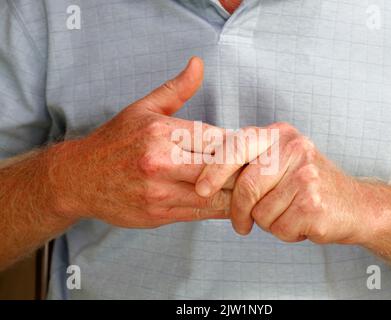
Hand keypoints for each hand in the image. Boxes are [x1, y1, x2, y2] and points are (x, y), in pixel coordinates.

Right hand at [51, 57, 233, 227]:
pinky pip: (201, 213)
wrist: (79, 179)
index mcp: (160, 133)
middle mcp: (161, 163)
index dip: (238, 143)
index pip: (216, 137)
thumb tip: (198, 64)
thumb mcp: (142, 109)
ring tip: (251, 186)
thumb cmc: (114, 142)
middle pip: (220, 167)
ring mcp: (159, 192)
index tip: (250, 145)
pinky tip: (232, 202)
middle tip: (259, 167)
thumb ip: (175, 89)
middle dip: (242, 168)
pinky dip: (221, 208)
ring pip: (215, 195)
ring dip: (236, 191)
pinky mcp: (158, 215)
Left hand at [195, 122, 368, 243]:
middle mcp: (294, 148)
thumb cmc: (307, 185)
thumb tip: (202, 176)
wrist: (356, 205)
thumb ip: (248, 161)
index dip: (215, 169)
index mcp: (279, 134)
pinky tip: (302, 221)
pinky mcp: (314, 202)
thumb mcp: (280, 160)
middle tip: (242, 224)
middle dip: (239, 211)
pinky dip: (286, 233)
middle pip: (245, 186)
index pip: (237, 146)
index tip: (201, 189)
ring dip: (269, 222)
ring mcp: (306, 175)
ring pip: (260, 212)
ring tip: (288, 212)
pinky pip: (278, 228)